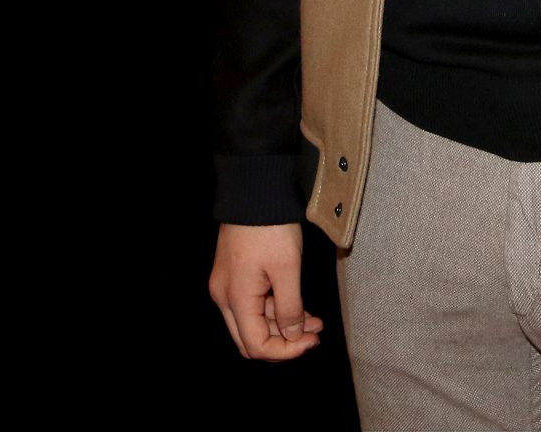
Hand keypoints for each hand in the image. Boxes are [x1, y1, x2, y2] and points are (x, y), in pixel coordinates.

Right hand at [209, 221, 323, 360]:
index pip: (256, 345)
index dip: (285, 351)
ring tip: (315, 320)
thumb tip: (293, 337)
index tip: (312, 342)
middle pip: (251, 338)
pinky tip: (299, 304)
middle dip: (284, 341)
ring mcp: (228, 284)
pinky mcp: (235, 272)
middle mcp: (225, 296)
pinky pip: (254, 302)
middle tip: (314, 334)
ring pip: (255, 320)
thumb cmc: (271, 226)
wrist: (255, 189)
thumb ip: (290, 307)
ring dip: (283, 324)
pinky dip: (276, 307)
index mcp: (235, 298)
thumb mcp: (287, 267)